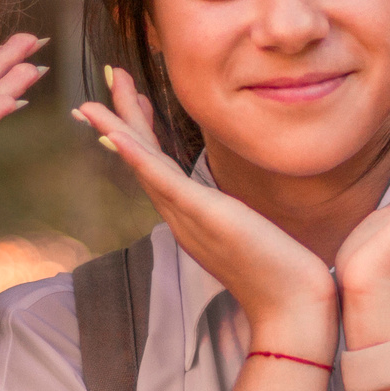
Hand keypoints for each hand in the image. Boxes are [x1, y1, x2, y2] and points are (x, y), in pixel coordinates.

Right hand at [74, 69, 338, 361]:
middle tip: (109, 80)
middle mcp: (182, 219)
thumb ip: (240, 220)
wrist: (293, 311)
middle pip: (143, 161)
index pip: (159, 168)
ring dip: (119, 128)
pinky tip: (116, 135)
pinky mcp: (204, 216)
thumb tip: (245, 211)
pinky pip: (162, 180)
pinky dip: (137, 156)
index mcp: (192, 219)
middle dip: (122, 119)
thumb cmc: (284, 276)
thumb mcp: (255, 235)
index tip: (134, 102)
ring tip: (96, 101)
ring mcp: (189, 218)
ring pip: (144, 166)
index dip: (143, 133)